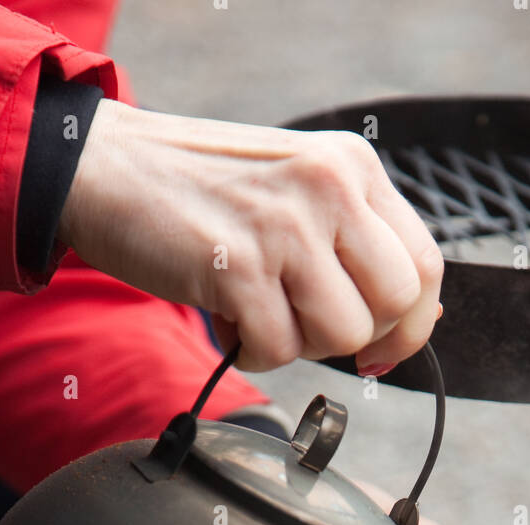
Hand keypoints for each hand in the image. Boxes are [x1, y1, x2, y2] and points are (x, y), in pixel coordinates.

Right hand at [58, 101, 443, 374]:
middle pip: (396, 304)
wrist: (104, 167)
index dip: (413, 324)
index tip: (383, 349)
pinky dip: (251, 353)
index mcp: (351, 167)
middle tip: (305, 324)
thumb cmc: (200, 190)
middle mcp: (328, 187)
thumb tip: (414, 319)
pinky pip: (279, 351)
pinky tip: (226, 320)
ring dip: (299, 345)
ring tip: (258, 313)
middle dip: (356, 337)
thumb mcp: (296, 191)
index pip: (425, 265)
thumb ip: (352, 242)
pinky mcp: (239, 266)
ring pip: (344, 334)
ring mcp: (286, 225)